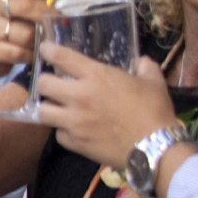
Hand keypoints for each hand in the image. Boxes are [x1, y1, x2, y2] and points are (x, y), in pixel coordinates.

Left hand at [34, 43, 180, 169]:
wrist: (155, 148)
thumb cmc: (155, 112)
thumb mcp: (154, 82)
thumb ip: (145, 67)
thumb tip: (142, 62)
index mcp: (96, 76)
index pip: (61, 57)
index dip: (49, 50)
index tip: (46, 50)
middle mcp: (79, 96)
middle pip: (43, 84)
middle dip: (47, 82)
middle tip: (55, 85)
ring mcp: (74, 121)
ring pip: (42, 111)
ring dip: (49, 108)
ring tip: (58, 109)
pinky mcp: (75, 143)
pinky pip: (58, 135)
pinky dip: (64, 132)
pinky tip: (74, 130)